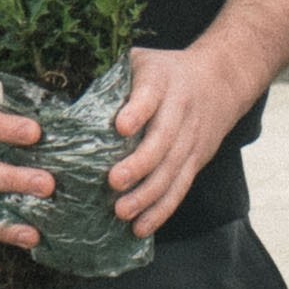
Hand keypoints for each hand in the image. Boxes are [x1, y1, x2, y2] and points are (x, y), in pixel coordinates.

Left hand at [104, 34, 265, 233]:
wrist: (221, 80)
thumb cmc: (166, 72)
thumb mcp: (143, 61)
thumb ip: (114, 76)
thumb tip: (68, 99)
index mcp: (162, 82)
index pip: (151, 96)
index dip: (137, 111)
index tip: (121, 127)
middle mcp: (180, 111)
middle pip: (163, 141)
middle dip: (139, 164)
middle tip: (113, 182)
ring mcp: (191, 139)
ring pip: (172, 170)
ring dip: (147, 195)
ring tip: (122, 212)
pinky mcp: (196, 160)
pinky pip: (179, 188)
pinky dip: (161, 210)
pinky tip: (141, 228)